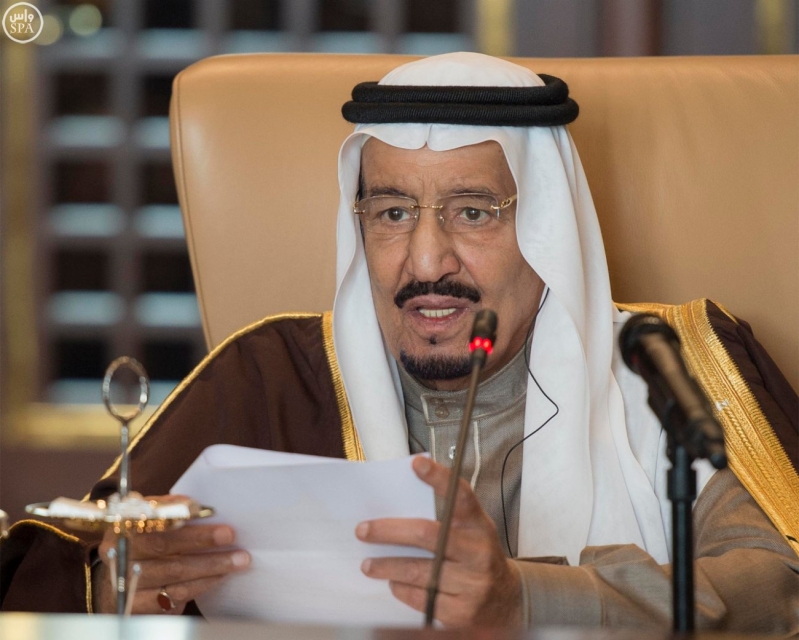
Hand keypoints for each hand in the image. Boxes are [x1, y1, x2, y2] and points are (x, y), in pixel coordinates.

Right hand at [92, 495, 249, 613]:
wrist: (120, 579)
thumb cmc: (143, 540)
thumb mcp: (148, 519)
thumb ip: (167, 510)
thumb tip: (196, 505)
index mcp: (121, 529)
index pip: (149, 521)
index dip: (174, 513)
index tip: (204, 511)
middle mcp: (120, 558)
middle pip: (162, 549)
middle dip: (201, 541)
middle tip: (229, 535)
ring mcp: (127, 586)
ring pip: (173, 577)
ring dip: (210, 568)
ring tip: (238, 559)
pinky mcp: (139, 608)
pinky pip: (175, 598)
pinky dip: (201, 586)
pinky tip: (220, 576)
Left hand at [356, 457, 521, 626]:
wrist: (504, 601)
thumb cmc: (476, 557)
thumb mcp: (470, 531)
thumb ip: (444, 516)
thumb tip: (396, 502)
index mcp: (479, 526)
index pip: (461, 497)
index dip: (440, 478)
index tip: (417, 463)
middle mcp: (479, 552)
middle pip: (427, 534)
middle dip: (389, 531)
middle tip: (363, 530)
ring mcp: (471, 584)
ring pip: (418, 571)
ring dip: (387, 566)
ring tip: (368, 564)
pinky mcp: (461, 612)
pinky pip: (421, 598)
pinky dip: (402, 589)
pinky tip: (394, 583)